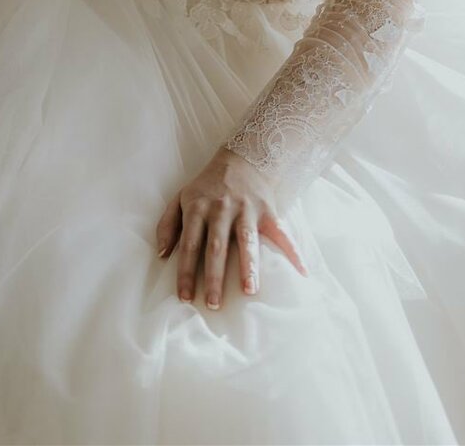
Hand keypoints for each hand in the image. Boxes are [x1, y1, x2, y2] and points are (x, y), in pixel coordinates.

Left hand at [155, 148, 306, 309]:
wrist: (240, 160)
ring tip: (249, 291)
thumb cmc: (206, 187)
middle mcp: (221, 209)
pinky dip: (293, 251)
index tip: (186, 298)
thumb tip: (162, 255)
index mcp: (198, 208)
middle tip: (214, 304)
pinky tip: (302, 270)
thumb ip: (167, 225)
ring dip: (248, 266)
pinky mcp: (267, 210)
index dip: (186, 272)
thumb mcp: (180, 198)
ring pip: (247, 241)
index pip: (190, 245)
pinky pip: (282, 233)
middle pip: (216, 247)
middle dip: (214, 277)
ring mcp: (246, 209)